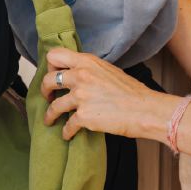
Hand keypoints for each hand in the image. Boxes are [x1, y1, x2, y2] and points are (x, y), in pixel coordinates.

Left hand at [41, 47, 177, 140]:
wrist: (145, 110)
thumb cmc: (133, 93)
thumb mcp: (109, 71)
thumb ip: (91, 70)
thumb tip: (80, 75)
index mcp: (87, 62)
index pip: (55, 55)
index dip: (50, 66)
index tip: (53, 75)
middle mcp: (81, 76)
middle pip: (47, 80)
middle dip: (44, 91)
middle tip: (49, 97)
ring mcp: (80, 96)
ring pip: (53, 106)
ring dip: (49, 115)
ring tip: (50, 121)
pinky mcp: (83, 116)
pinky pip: (66, 125)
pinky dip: (66, 132)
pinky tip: (68, 135)